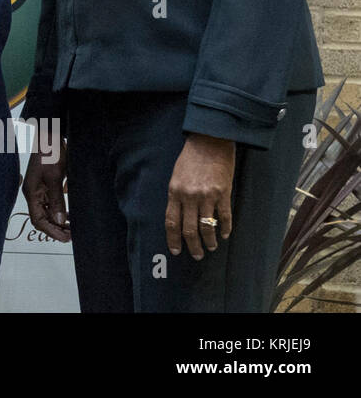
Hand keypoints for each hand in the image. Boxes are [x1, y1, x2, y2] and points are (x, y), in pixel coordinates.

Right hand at [22, 136, 70, 242]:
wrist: (51, 136)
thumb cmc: (49, 153)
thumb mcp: (54, 177)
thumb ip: (56, 200)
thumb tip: (59, 220)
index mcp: (31, 193)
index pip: (38, 220)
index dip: (51, 231)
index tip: (65, 238)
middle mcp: (34, 193)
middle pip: (42, 218)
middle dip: (56, 228)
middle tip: (71, 235)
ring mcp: (40, 190)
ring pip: (48, 212)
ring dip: (58, 221)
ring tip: (72, 227)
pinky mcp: (47, 185)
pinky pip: (52, 203)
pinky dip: (60, 211)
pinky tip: (69, 214)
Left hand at [165, 134, 234, 258]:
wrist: (209, 141)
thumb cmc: (191, 158)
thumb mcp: (176, 176)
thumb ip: (177, 196)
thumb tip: (180, 217)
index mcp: (174, 192)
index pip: (171, 222)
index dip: (173, 239)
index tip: (176, 251)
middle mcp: (189, 196)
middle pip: (189, 229)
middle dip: (193, 246)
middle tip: (197, 256)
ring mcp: (207, 196)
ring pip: (207, 227)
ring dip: (209, 241)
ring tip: (211, 247)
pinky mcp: (223, 193)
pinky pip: (224, 217)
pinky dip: (225, 229)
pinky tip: (225, 234)